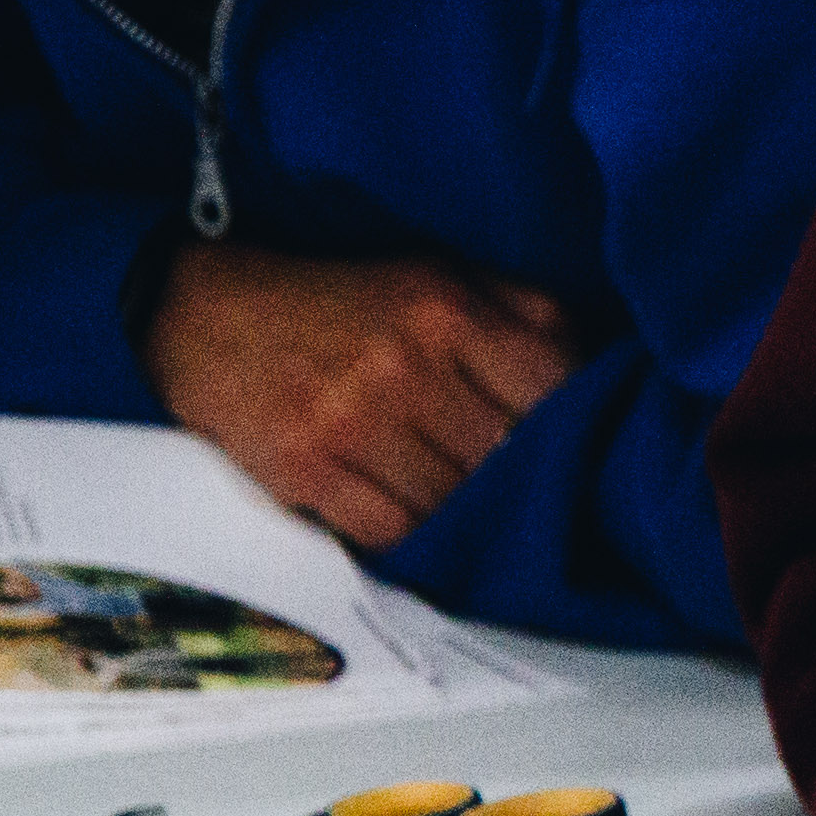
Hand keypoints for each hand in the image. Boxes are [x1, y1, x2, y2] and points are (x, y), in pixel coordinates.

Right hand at [136, 240, 576, 549]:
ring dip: (470, 516)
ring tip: (475, 509)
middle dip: (523, 482)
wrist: (207, 312)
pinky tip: (418, 519)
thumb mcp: (444, 277)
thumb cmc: (349, 301)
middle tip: (535, 494)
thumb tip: (607, 380)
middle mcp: (404, 366)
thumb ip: (529, 320)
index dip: (574, 432)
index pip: (552, 396)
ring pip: (453, 505)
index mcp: (449, 311)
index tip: (579, 449)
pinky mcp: (305, 469)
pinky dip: (415, 537)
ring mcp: (350, 421)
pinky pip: (392, 532)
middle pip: (505, 461)